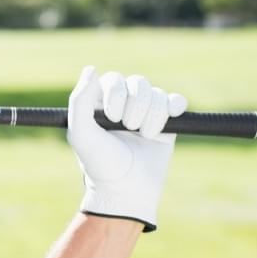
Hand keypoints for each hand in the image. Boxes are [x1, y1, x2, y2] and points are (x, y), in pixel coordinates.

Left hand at [66, 66, 186, 231]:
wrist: (127, 189)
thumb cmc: (100, 163)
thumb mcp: (81, 133)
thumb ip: (80, 100)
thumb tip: (91, 68)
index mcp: (100, 102)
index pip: (114, 79)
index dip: (117, 96)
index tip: (111, 119)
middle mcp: (123, 104)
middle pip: (139, 83)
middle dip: (135, 107)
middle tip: (128, 129)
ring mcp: (145, 112)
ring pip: (158, 94)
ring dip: (152, 115)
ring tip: (143, 136)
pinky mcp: (166, 122)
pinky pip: (176, 100)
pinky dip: (174, 109)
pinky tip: (165, 125)